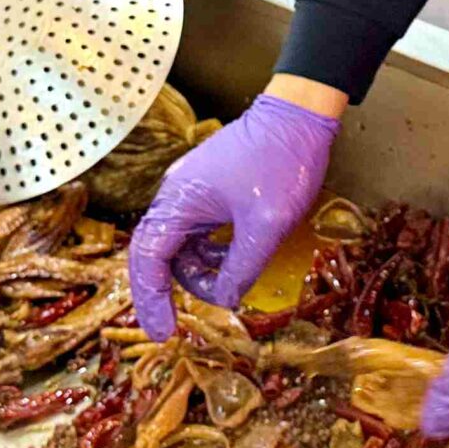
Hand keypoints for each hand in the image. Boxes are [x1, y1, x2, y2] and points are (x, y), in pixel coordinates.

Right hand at [126, 88, 340, 337]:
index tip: (162, 331)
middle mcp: (175, 196)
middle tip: (172, 327)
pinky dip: (210, 255)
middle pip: (156, 254)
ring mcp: (190, 192)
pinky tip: (231, 263)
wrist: (299, 116)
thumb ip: (241, 267)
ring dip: (197, 273)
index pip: (149, 258)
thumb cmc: (282, 163)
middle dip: (163, 292)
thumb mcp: (266, 225)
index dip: (151, 298)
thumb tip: (224, 301)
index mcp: (179, 200)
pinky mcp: (208, 192)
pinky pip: (197, 234)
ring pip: (180, 247)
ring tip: (226, 287)